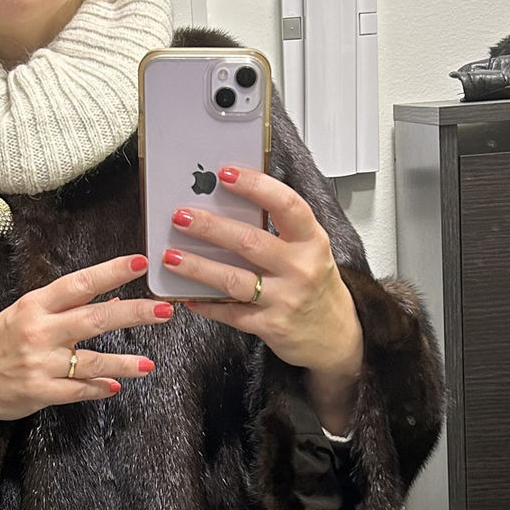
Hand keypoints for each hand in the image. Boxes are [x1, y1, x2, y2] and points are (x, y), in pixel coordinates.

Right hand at [0, 254, 173, 425]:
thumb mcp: (24, 314)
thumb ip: (65, 308)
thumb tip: (111, 299)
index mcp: (35, 305)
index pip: (79, 283)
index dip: (111, 272)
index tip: (140, 263)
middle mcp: (40, 331)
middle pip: (94, 318)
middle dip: (133, 313)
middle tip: (164, 311)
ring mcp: (41, 363)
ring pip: (92, 360)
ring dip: (125, 362)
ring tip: (149, 364)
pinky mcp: (41, 391)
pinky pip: (79, 390)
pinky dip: (100, 387)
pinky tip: (116, 385)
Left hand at [165, 164, 363, 381]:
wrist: (337, 336)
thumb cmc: (317, 286)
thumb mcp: (310, 251)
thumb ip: (279, 230)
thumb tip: (230, 204)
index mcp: (312, 241)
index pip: (285, 205)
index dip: (255, 186)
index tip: (225, 174)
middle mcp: (301, 269)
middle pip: (249, 241)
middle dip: (210, 227)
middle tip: (181, 216)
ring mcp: (286, 299)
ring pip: (233, 279)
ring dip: (198, 266)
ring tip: (172, 256)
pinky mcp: (271, 327)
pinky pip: (230, 313)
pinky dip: (206, 304)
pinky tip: (187, 296)